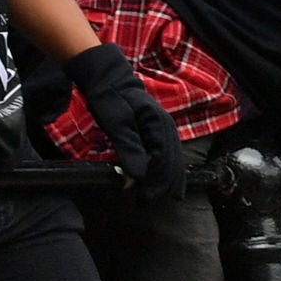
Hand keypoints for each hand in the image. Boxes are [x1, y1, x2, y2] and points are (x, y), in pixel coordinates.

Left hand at [65, 42, 184, 198]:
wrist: (107, 79)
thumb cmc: (110, 98)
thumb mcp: (116, 122)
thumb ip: (129, 148)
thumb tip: (138, 176)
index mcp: (159, 124)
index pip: (163, 159)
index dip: (156, 180)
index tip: (144, 196)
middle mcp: (167, 127)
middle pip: (172, 162)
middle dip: (163, 184)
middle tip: (148, 201)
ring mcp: (164, 129)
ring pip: (173, 159)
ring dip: (168, 179)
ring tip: (161, 196)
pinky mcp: (157, 131)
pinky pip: (168, 154)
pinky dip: (167, 169)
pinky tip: (164, 180)